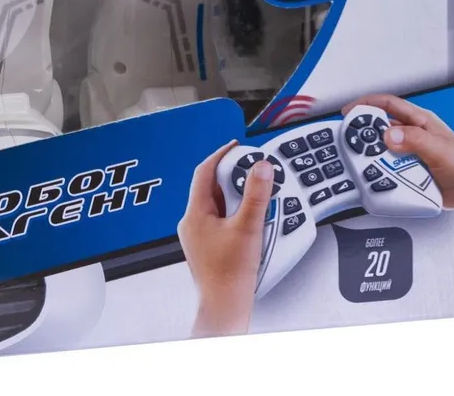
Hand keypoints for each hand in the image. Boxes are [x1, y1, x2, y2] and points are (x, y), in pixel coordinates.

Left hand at [178, 140, 273, 336]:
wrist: (225, 308)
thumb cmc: (229, 277)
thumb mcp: (248, 227)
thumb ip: (256, 194)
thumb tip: (260, 167)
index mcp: (194, 213)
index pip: (204, 172)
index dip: (221, 155)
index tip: (235, 146)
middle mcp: (193, 222)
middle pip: (212, 186)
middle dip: (233, 177)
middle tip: (252, 172)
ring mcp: (199, 235)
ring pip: (218, 203)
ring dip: (236, 196)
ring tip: (256, 198)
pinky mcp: (208, 246)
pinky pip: (221, 219)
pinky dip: (236, 212)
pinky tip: (251, 220)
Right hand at [341, 94, 453, 208]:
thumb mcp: (439, 149)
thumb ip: (415, 140)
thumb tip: (390, 135)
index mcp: (420, 121)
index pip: (388, 104)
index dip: (367, 104)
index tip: (350, 111)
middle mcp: (413, 135)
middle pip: (381, 128)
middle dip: (366, 134)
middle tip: (353, 143)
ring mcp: (410, 153)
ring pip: (383, 150)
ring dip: (374, 157)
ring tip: (368, 163)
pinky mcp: (409, 171)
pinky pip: (389, 169)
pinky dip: (381, 172)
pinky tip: (381, 177)